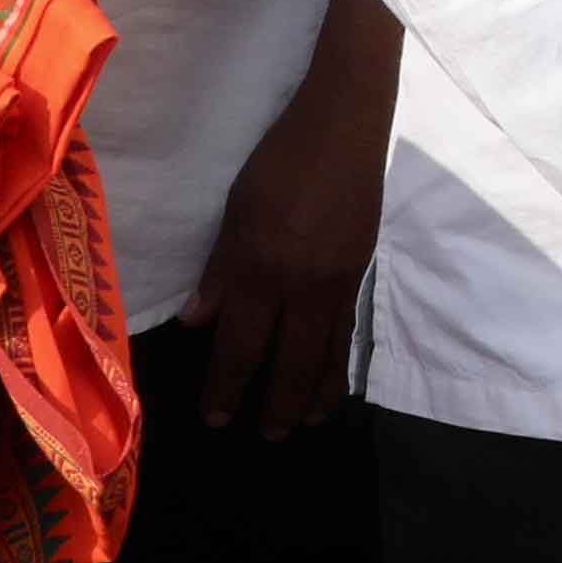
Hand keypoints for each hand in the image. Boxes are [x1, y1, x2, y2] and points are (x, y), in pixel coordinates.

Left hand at [186, 78, 391, 435]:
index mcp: (262, 268)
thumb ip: (219, 271)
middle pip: (291, 359)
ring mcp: (338, 278)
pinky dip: (342, 358)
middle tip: (269, 437)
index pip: (241, 345)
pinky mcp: (361, 266)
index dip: (228, 386)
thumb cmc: (279, 161)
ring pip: (328, 349)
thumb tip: (200, 324)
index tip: (218, 417)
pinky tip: (337, 373)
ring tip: (311, 422)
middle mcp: (302, 284)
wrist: (345, 125)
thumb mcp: (235, 212)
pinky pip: (348, 326)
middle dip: (278, 403)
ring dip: (318, 391)